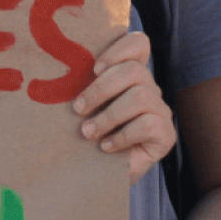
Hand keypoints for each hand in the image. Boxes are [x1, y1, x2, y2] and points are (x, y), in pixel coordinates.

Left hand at [75, 31, 176, 186]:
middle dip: (101, 89)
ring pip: (141, 97)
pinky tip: (106, 147)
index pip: (138, 43)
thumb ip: (79, 88)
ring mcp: (160, 111)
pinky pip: (148, 124)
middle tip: (78, 109)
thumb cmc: (87, 138)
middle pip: (134, 71)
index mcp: (129, 75)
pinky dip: (122, 136)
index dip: (118, 49)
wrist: (97, 176)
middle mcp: (149, 88)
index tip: (94, 68)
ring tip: (88, 132)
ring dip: (109, 115)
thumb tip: (54, 75)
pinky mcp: (166, 135)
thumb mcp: (82, 109)